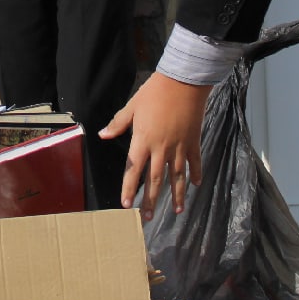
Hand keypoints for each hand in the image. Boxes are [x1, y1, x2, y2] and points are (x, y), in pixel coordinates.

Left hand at [100, 72, 210, 217]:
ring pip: (177, 176)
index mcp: (143, 140)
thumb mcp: (132, 106)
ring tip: (178, 211)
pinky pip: (194, 162)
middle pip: (155, 179)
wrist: (184, 81)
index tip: (127, 205)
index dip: (129, 188)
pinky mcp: (193, 141)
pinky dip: (195, 174)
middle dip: (152, 200)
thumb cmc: (155, 92)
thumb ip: (118, 123)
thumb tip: (102, 135)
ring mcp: (179, 146)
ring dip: (177, 194)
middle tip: (148, 218)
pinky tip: (195, 185)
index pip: (133, 170)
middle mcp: (161, 148)